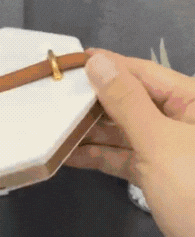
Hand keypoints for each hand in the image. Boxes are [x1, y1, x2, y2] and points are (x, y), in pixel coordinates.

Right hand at [65, 49, 194, 236]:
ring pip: (123, 131)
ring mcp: (167, 150)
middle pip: (131, 102)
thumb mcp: (159, 142)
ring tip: (55, 124)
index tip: (72, 61)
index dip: (108, 65)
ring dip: (91, 132)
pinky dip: (98, 156)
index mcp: (193, 102)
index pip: (144, 73)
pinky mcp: (157, 175)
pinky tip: (68, 155)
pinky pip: (123, 158)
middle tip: (56, 95)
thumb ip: (127, 101)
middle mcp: (181, 121)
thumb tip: (98, 62)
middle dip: (94, 101)